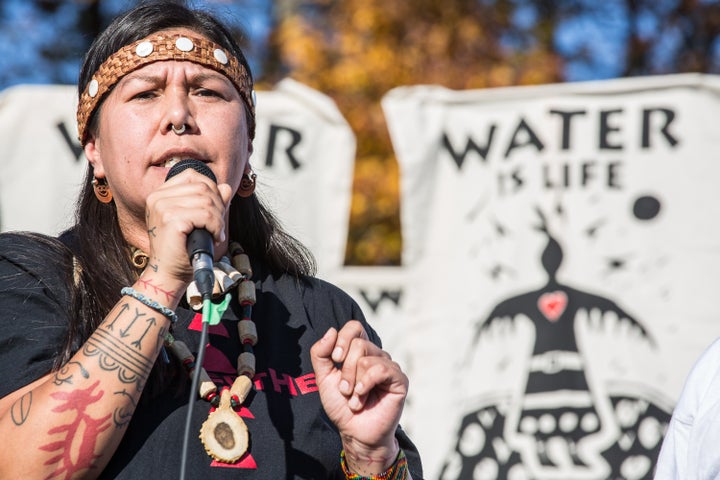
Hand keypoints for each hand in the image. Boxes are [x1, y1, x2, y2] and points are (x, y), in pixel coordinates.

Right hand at [143, 168, 232, 296]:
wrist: (169, 275)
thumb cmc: (181, 250)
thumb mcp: (198, 221)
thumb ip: (211, 202)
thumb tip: (226, 187)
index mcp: (160, 194)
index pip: (193, 176)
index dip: (211, 190)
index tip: (214, 211)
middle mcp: (158, 197)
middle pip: (203, 187)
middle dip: (218, 206)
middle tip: (217, 227)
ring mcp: (162, 207)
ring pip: (207, 201)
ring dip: (218, 219)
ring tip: (215, 234)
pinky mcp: (171, 219)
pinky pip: (206, 215)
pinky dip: (216, 227)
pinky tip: (214, 238)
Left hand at [310, 321, 407, 465]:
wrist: (354, 432)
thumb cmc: (341, 405)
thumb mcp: (323, 378)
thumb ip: (320, 353)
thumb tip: (331, 330)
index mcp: (360, 351)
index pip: (354, 327)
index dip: (342, 340)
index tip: (335, 360)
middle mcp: (376, 355)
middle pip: (358, 345)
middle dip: (345, 371)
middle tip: (345, 390)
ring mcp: (389, 366)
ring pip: (366, 359)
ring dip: (354, 384)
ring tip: (355, 398)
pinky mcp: (399, 380)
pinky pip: (381, 370)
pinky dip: (366, 384)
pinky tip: (363, 397)